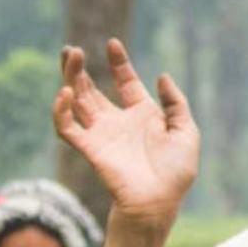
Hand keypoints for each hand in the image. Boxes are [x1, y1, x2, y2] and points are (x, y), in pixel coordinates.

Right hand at [52, 40, 198, 225]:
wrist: (158, 202)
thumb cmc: (175, 173)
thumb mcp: (185, 131)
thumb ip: (176, 102)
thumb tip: (162, 76)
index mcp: (142, 115)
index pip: (125, 82)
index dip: (119, 63)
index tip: (113, 44)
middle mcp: (118, 122)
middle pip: (92, 89)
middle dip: (79, 68)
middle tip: (73, 49)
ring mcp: (101, 134)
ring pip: (76, 101)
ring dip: (70, 78)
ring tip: (70, 56)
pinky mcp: (89, 148)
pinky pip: (67, 127)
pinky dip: (61, 111)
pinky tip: (65, 93)